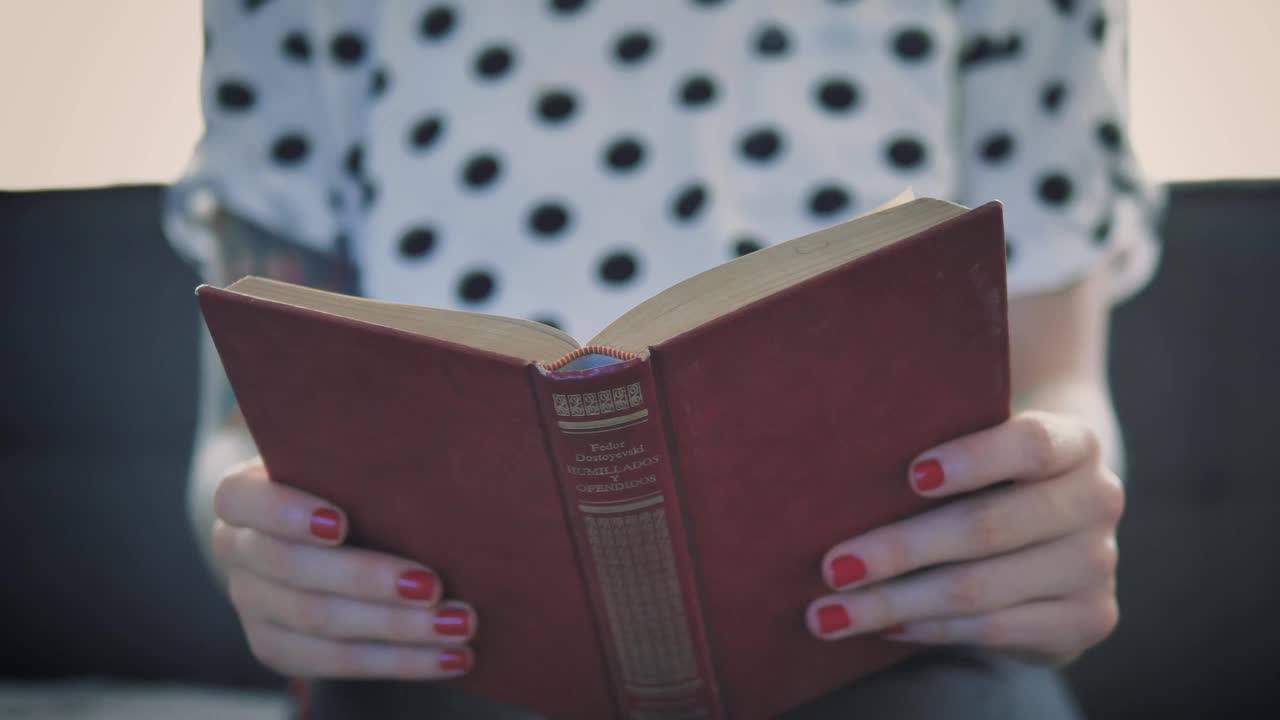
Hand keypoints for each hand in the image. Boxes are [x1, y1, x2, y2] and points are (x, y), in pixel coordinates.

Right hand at [211, 458, 474, 678]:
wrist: (318, 529)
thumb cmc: (346, 480)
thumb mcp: (343, 461)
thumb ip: (367, 458)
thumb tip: (432, 447)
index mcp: (243, 494)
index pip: (241, 500)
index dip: (285, 513)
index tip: (339, 523)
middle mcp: (238, 551)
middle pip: (294, 571)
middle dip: (367, 581)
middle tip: (433, 586)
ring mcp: (253, 604)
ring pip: (320, 624)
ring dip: (397, 628)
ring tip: (458, 625)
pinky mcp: (278, 647)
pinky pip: (338, 663)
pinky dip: (401, 661)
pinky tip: (452, 657)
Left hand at [806, 411, 1124, 664]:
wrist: (1064, 513)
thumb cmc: (994, 466)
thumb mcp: (982, 436)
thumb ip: (939, 435)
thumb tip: (842, 465)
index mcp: (1077, 442)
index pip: (1032, 445)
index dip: (973, 460)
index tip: (910, 476)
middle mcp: (1098, 500)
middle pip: (988, 528)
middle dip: (900, 549)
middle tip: (833, 566)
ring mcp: (1097, 564)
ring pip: (980, 589)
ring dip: (896, 603)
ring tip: (832, 612)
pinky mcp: (1089, 619)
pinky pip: (993, 629)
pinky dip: (929, 628)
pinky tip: (883, 625)